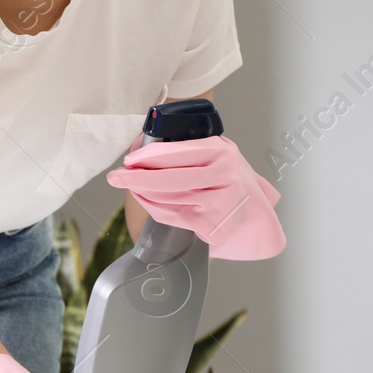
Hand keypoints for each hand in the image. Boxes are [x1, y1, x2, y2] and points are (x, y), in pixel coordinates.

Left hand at [106, 136, 285, 259]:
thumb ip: (191, 149)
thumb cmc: (233, 183)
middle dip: (136, 177)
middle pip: (168, 178)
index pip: (177, 152)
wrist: (258, 220)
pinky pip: (171, 215)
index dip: (147, 156)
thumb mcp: (220, 156)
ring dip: (142, 194)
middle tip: (115, 177)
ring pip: (167, 198)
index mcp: (222, 152)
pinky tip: (146, 201)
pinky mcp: (210, 226)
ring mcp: (218, 203)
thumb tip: (143, 146)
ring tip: (130, 187)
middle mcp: (223, 177)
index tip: (129, 160)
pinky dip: (154, 208)